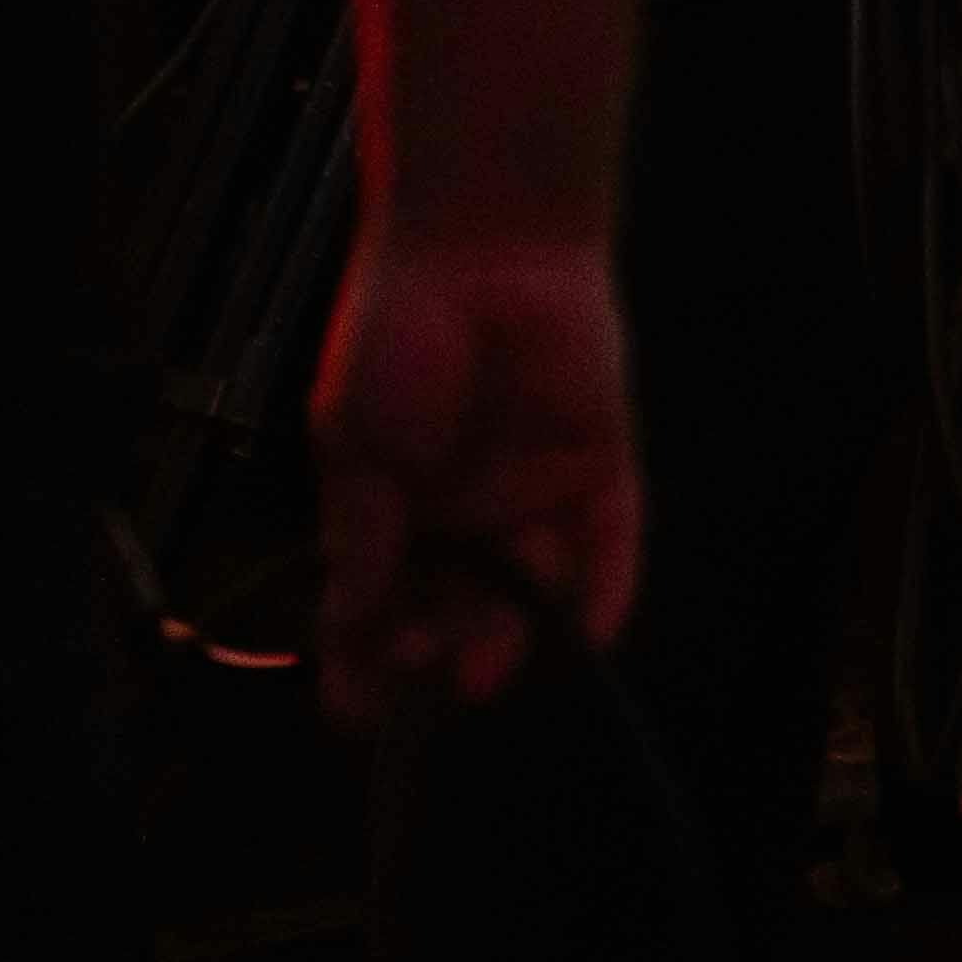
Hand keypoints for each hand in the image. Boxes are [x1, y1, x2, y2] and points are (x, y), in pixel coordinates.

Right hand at [313, 224, 634, 715]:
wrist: (481, 247)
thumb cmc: (399, 336)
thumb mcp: (356, 443)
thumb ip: (361, 530)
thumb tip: (349, 617)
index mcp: (394, 514)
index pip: (378, 609)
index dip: (362, 663)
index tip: (353, 714)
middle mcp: (465, 516)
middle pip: (456, 610)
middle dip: (440, 650)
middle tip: (422, 664)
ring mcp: (534, 493)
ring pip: (529, 587)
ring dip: (511, 631)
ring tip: (486, 659)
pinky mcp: (601, 463)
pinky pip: (612, 541)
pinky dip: (605, 591)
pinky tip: (590, 636)